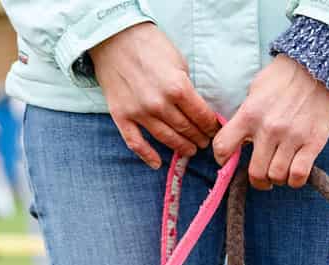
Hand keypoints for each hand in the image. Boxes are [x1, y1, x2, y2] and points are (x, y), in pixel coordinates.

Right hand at [90, 23, 218, 168]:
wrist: (113, 37)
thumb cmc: (150, 45)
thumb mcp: (178, 62)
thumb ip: (187, 88)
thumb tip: (197, 109)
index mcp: (178, 88)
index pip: (202, 116)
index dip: (211, 126)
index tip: (215, 130)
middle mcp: (159, 104)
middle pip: (186, 129)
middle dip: (199, 137)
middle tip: (204, 142)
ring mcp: (139, 112)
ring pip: (166, 139)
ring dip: (181, 147)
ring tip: (190, 150)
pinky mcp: (121, 116)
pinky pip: (135, 142)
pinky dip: (147, 155)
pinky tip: (157, 163)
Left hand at [213, 55, 328, 189]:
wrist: (319, 67)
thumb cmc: (284, 78)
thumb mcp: (255, 91)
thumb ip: (245, 116)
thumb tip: (238, 140)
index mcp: (249, 114)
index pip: (223, 147)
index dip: (222, 160)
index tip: (228, 161)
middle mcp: (268, 128)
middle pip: (255, 172)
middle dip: (257, 179)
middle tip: (262, 176)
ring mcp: (292, 137)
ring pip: (277, 176)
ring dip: (277, 179)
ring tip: (280, 171)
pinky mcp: (313, 143)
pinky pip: (299, 175)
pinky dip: (295, 179)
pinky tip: (295, 172)